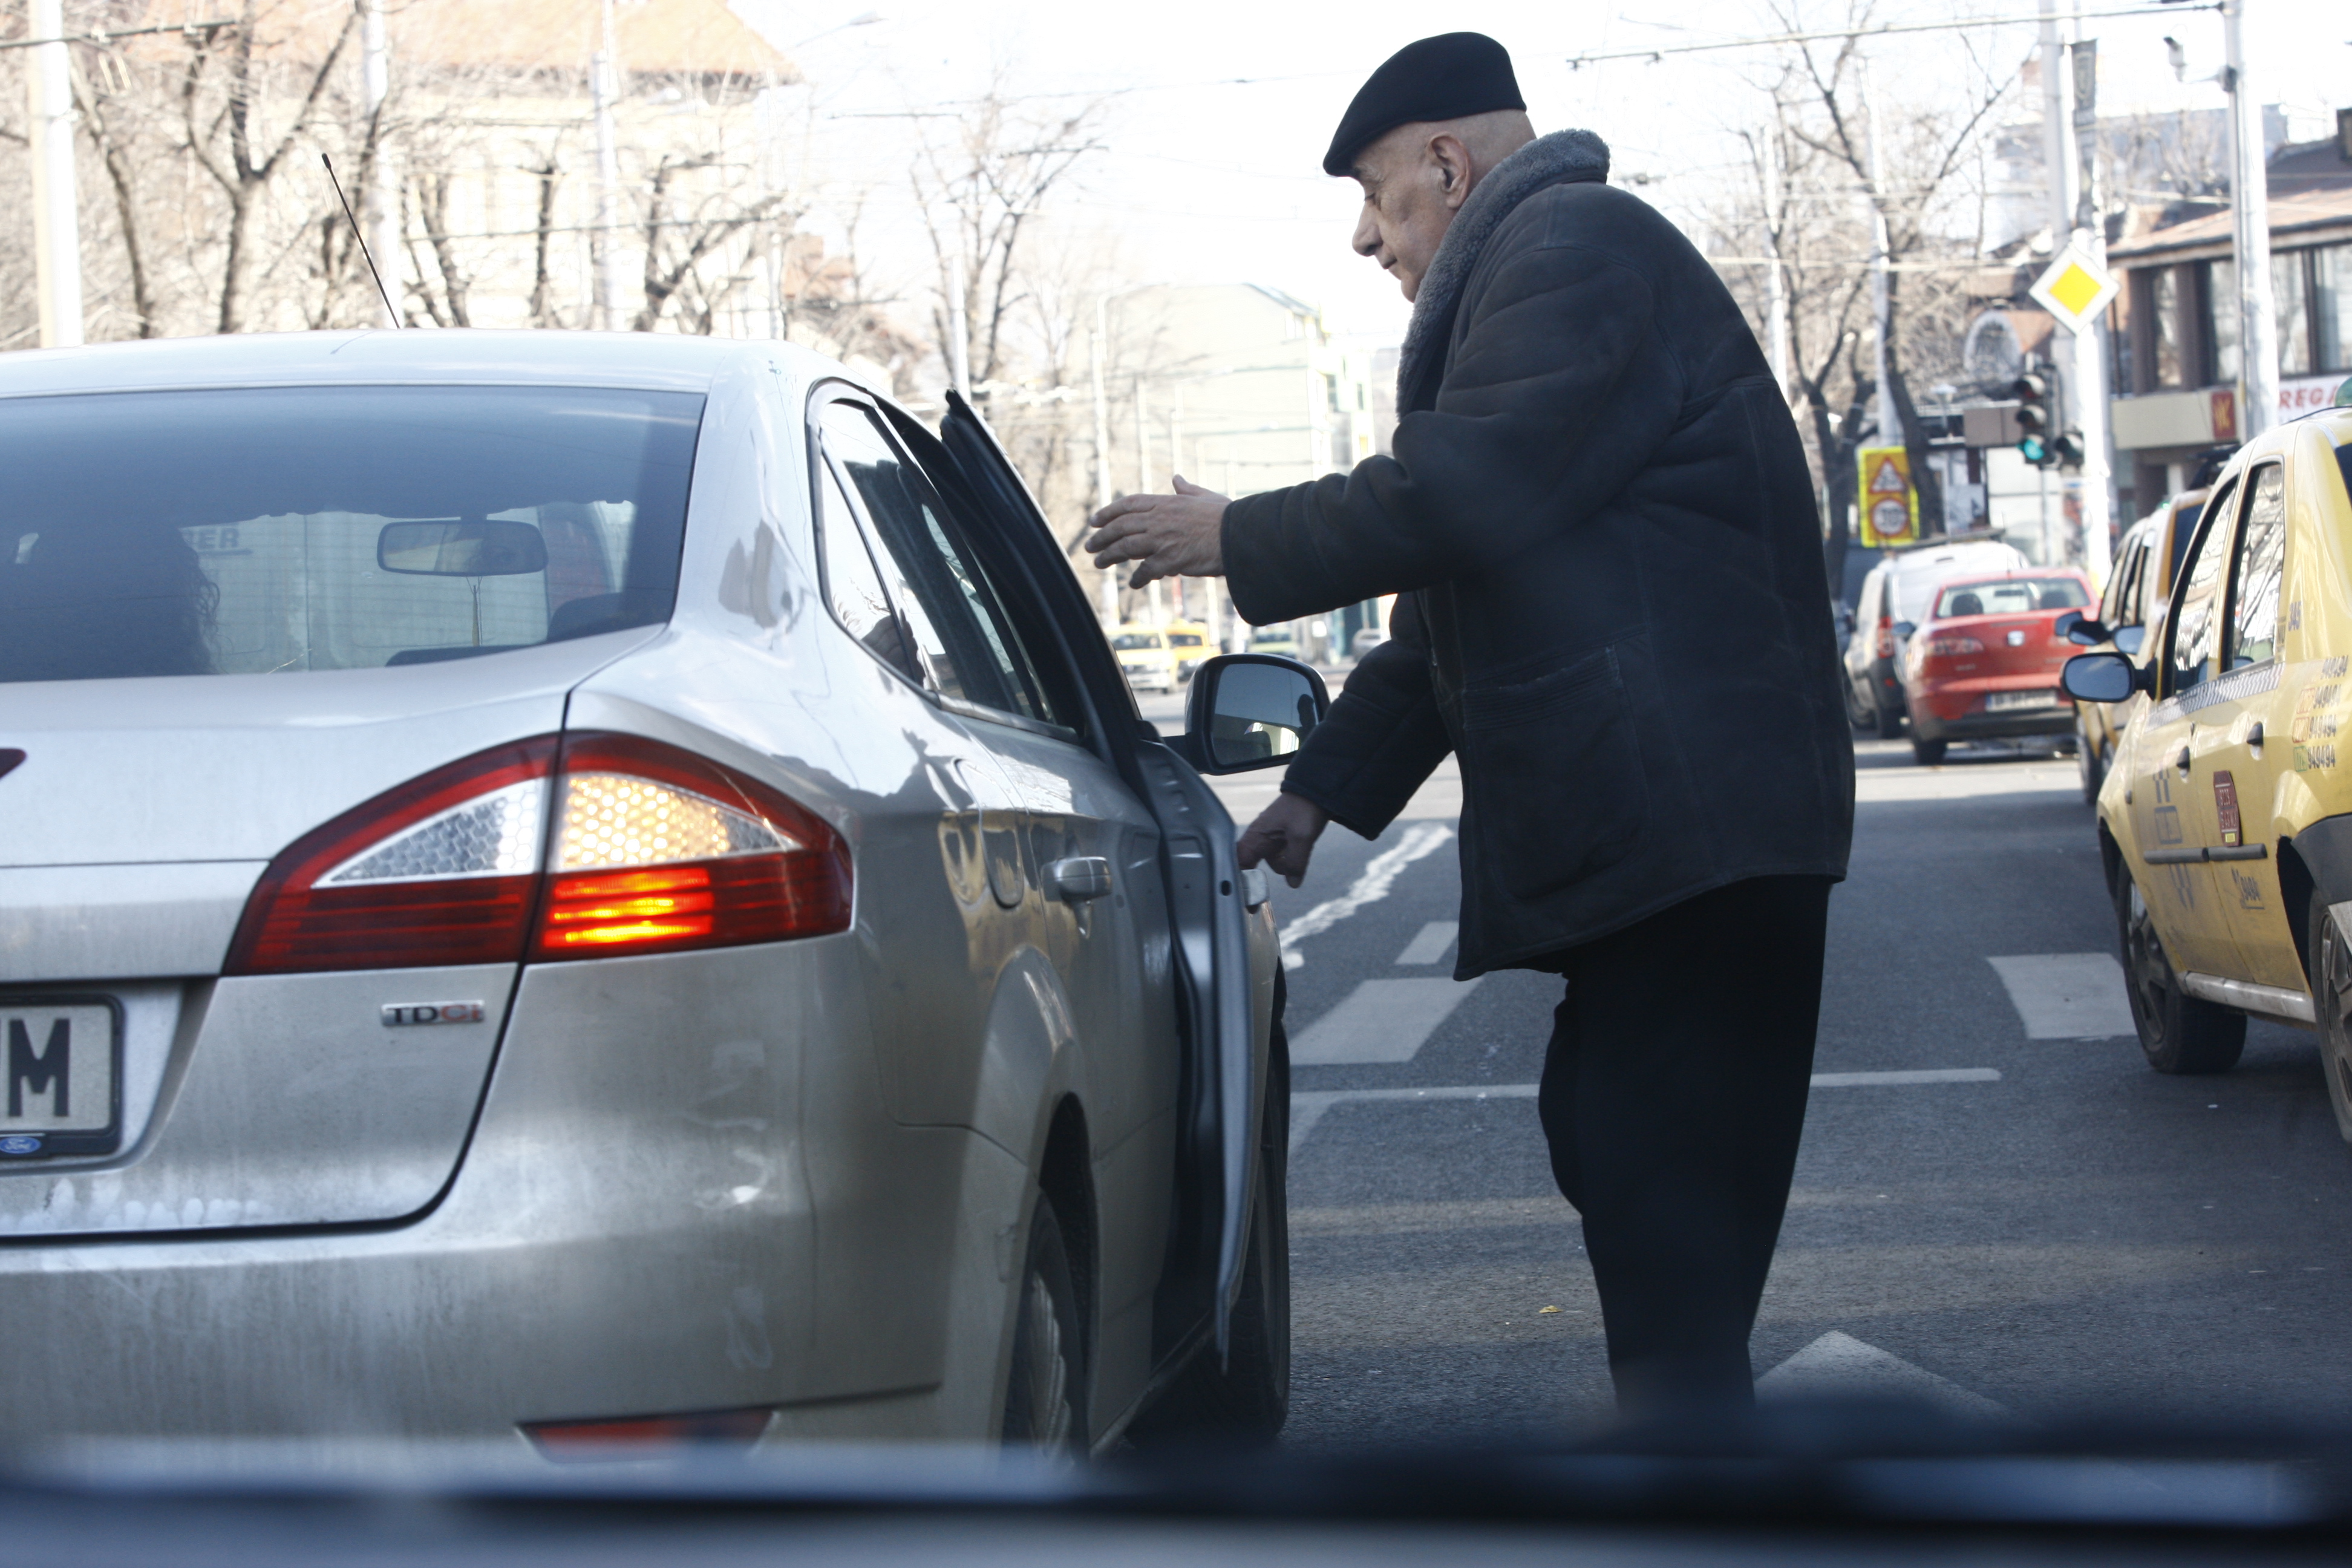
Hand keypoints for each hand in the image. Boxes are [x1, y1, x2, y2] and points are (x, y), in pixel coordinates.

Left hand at [1085, 475, 1227, 588]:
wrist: (1240, 535)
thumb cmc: (1226, 516)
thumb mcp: (1204, 496)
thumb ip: (1186, 489)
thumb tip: (1177, 478)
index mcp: (1166, 502)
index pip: (1129, 504)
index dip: (1108, 512)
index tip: (1095, 520)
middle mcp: (1160, 519)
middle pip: (1121, 526)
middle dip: (1102, 536)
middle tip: (1090, 546)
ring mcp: (1163, 539)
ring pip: (1126, 547)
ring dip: (1110, 556)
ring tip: (1099, 563)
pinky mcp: (1171, 559)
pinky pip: (1146, 570)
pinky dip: (1138, 578)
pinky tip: (1134, 584)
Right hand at [1237, 791, 1329, 888]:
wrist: (1317, 790)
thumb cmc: (1303, 808)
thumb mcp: (1301, 837)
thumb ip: (1295, 862)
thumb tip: (1292, 883)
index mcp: (1256, 836)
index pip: (1239, 863)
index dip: (1241, 881)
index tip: (1247, 899)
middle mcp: (1259, 838)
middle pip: (1252, 867)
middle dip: (1259, 880)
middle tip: (1264, 897)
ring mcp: (1271, 838)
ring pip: (1272, 863)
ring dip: (1284, 867)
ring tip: (1297, 859)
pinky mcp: (1282, 838)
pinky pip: (1282, 856)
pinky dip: (1289, 860)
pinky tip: (1299, 855)